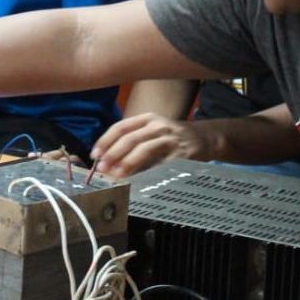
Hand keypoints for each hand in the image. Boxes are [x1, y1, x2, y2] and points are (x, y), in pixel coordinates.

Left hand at [90, 113, 205, 178]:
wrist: (204, 138)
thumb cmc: (171, 137)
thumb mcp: (152, 130)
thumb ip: (132, 139)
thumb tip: (106, 158)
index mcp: (147, 118)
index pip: (121, 126)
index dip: (105, 141)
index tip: (95, 155)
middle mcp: (157, 126)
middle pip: (130, 138)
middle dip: (113, 154)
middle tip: (102, 167)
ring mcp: (170, 139)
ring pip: (144, 149)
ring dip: (127, 163)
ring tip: (117, 174)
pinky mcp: (180, 155)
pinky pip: (160, 165)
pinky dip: (147, 174)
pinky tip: (138, 181)